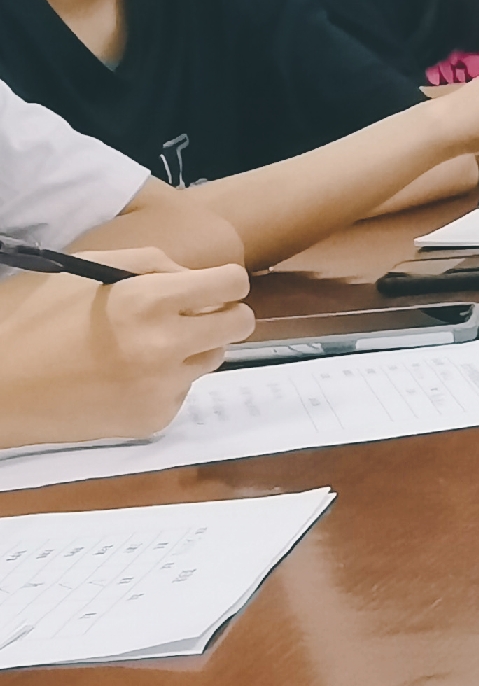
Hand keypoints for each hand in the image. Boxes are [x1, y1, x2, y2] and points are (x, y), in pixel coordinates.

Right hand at [0, 249, 253, 449]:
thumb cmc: (33, 320)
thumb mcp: (89, 270)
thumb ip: (152, 265)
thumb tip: (194, 277)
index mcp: (148, 300)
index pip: (233, 284)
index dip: (224, 281)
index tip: (209, 285)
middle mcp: (164, 346)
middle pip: (239, 323)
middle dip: (220, 313)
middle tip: (189, 313)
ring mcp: (160, 388)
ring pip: (213, 357)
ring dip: (192, 348)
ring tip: (143, 346)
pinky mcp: (152, 420)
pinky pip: (182, 391)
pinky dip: (164, 382)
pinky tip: (123, 378)